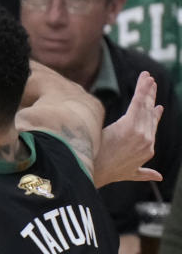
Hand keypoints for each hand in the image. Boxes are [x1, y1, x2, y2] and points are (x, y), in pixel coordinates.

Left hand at [93, 71, 163, 187]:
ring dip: (146, 89)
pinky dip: (142, 90)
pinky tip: (145, 80)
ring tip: (147, 77)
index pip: (153, 127)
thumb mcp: (131, 174)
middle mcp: (147, 140)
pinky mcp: (130, 126)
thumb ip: (144, 173)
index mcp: (148, 150)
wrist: (95, 173)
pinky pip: (137, 104)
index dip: (155, 115)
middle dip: (150, 96)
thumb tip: (159, 177)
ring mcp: (140, 133)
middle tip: (151, 83)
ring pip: (143, 106)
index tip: (158, 107)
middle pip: (149, 113)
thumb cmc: (107, 173)